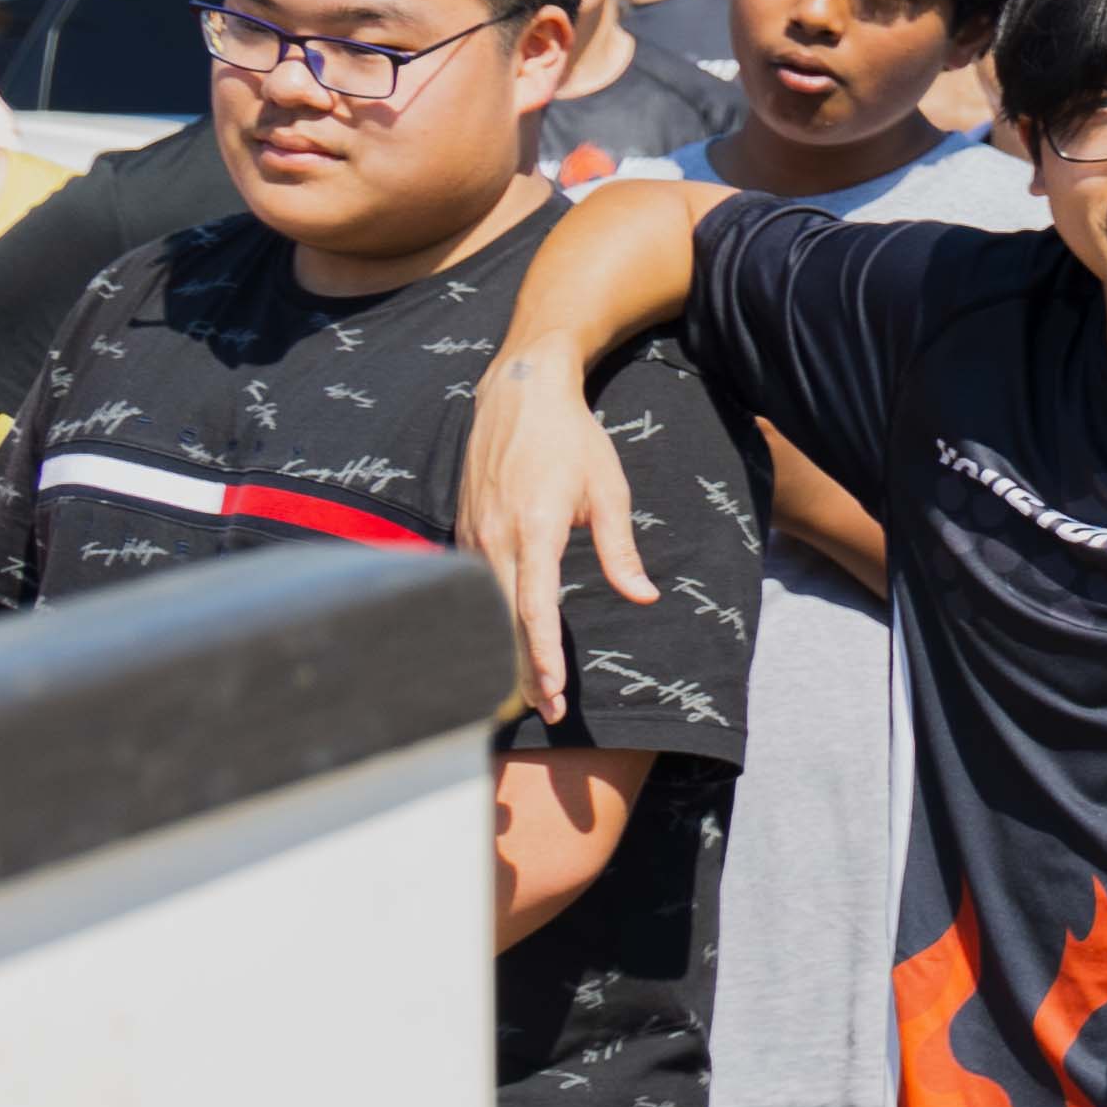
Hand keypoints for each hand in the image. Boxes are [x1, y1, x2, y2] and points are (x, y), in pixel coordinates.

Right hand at [454, 348, 645, 725]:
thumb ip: (620, 549)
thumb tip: (644, 597)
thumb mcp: (607, 490)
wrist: (518, 394)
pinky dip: (489, 621)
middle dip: (525, 671)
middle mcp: (493, 539)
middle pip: (505, 622)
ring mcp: (472, 536)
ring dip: (505, 651)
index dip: (542, 656)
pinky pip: (474, 588)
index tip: (554, 693)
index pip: (534, 609)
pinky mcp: (463, 532)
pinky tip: (505, 645)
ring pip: (486, 609)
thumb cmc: (571, 440)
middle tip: (549, 712)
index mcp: (533, 531)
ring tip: (532, 691)